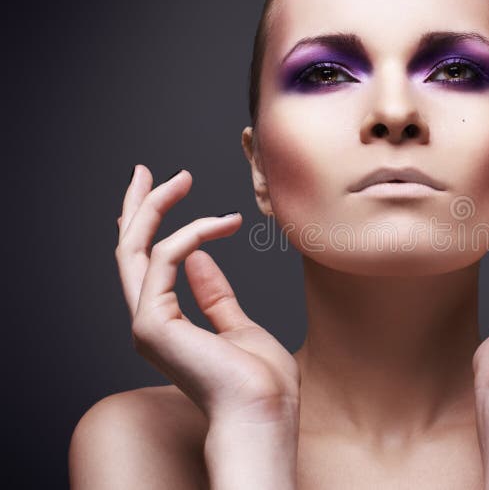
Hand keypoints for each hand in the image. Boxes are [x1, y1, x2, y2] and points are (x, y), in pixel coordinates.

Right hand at [115, 165, 299, 423]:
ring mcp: (147, 323)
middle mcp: (149, 321)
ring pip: (135, 249)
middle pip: (128, 252)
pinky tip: (221, 222)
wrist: (264, 412)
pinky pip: (164, 260)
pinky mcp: (153, 323)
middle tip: (146, 170)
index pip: (146, 266)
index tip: (165, 192)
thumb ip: (215, 295)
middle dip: (137, 208)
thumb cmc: (260, 381)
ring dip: (157, 207)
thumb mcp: (238, 326)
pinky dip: (191, 234)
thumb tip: (203, 258)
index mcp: (167, 323)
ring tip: (184, 178)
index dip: (150, 226)